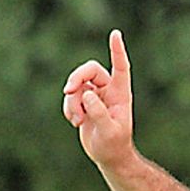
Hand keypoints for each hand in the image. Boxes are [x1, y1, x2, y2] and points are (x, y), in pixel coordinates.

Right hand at [62, 29, 134, 168]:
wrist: (108, 157)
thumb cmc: (114, 145)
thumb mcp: (109, 131)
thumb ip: (99, 112)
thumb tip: (86, 94)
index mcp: (121, 94)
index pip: (121, 67)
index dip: (117, 51)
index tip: (115, 34)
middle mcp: (108, 91)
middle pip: (89, 70)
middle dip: (76, 78)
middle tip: (68, 90)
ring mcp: (95, 96)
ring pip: (76, 86)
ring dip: (72, 102)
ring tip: (77, 121)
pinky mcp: (83, 103)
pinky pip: (70, 98)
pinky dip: (69, 109)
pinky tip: (75, 122)